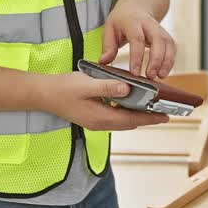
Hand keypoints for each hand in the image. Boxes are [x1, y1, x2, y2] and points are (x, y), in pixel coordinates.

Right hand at [35, 72, 168, 130]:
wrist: (42, 94)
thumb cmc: (63, 88)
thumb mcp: (87, 84)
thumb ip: (108, 87)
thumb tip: (128, 89)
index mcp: (100, 117)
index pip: (131, 120)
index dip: (150, 118)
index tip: (166, 116)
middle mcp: (99, 123)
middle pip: (130, 123)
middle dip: (147, 118)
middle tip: (165, 112)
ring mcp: (95, 121)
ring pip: (123, 121)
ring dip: (138, 115)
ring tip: (152, 107)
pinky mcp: (92, 116)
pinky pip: (114, 116)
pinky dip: (126, 112)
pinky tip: (131, 102)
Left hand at [100, 0, 175, 78]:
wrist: (137, 6)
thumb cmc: (121, 20)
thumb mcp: (109, 28)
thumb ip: (108, 46)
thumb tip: (104, 62)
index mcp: (132, 22)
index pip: (137, 39)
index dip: (137, 56)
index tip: (135, 73)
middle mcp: (149, 24)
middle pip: (158, 40)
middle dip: (156, 59)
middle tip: (150, 76)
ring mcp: (160, 29)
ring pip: (168, 43)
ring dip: (166, 61)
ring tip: (160, 76)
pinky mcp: (166, 36)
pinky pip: (172, 47)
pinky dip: (170, 60)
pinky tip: (164, 72)